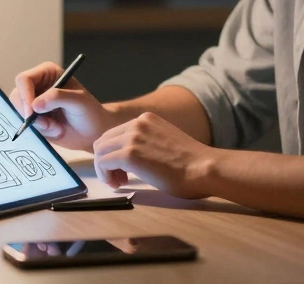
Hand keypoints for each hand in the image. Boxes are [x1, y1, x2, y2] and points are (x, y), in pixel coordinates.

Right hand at [10, 62, 120, 151]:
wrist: (94, 133)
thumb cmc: (90, 112)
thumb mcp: (78, 101)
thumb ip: (57, 98)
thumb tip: (34, 105)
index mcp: (47, 73)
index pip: (24, 80)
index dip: (24, 95)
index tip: (31, 113)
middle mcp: (37, 86)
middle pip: (16, 97)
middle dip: (29, 114)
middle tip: (46, 125)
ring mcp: (34, 103)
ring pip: (20, 113)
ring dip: (37, 125)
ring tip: (56, 128)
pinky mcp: (34, 119)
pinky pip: (26, 126)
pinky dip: (39, 132)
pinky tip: (55, 131)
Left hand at [93, 112, 214, 198]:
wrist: (203, 168)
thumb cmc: (192, 164)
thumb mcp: (166, 143)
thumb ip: (148, 143)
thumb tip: (133, 158)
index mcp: (146, 119)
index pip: (115, 133)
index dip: (113, 153)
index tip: (122, 170)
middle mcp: (137, 124)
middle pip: (103, 140)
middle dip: (105, 160)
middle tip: (118, 178)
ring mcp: (132, 137)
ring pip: (100, 151)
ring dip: (104, 169)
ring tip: (119, 182)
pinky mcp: (129, 154)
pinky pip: (103, 163)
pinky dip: (105, 175)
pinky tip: (118, 184)